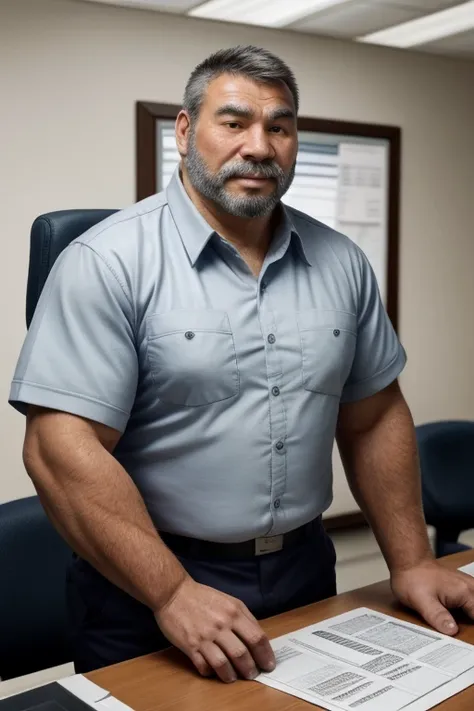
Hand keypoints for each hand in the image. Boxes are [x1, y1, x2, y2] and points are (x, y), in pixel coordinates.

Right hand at [154, 577, 275, 682]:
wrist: (174, 592)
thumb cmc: (202, 597)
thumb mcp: (229, 601)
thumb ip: (243, 618)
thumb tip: (257, 639)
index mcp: (234, 612)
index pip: (257, 637)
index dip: (266, 654)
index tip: (268, 664)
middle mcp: (221, 624)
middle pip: (242, 653)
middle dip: (251, 668)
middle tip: (252, 674)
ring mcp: (205, 636)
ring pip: (224, 664)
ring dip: (232, 675)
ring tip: (234, 677)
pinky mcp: (190, 645)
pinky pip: (204, 666)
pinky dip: (211, 672)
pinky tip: (213, 671)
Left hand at [391, 559, 473, 634]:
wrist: (409, 561)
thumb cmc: (413, 579)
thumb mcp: (422, 601)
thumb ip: (438, 616)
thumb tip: (453, 631)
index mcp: (465, 592)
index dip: (473, 631)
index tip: (471, 639)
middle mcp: (470, 587)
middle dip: (471, 622)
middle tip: (465, 633)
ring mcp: (467, 584)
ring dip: (470, 615)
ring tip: (460, 624)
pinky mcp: (461, 586)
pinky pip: (471, 600)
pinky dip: (468, 609)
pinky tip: (459, 617)